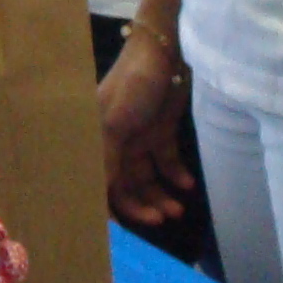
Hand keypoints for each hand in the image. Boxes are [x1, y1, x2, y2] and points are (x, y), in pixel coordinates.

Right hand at [98, 29, 193, 230]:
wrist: (168, 49)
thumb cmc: (134, 83)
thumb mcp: (114, 123)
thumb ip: (107, 162)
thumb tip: (102, 198)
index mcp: (94, 138)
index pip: (96, 181)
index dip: (105, 206)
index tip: (119, 233)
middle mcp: (113, 142)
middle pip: (124, 185)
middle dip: (141, 206)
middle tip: (161, 220)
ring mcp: (138, 137)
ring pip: (147, 178)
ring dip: (160, 196)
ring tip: (177, 209)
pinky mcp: (161, 131)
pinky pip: (167, 162)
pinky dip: (177, 176)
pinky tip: (187, 185)